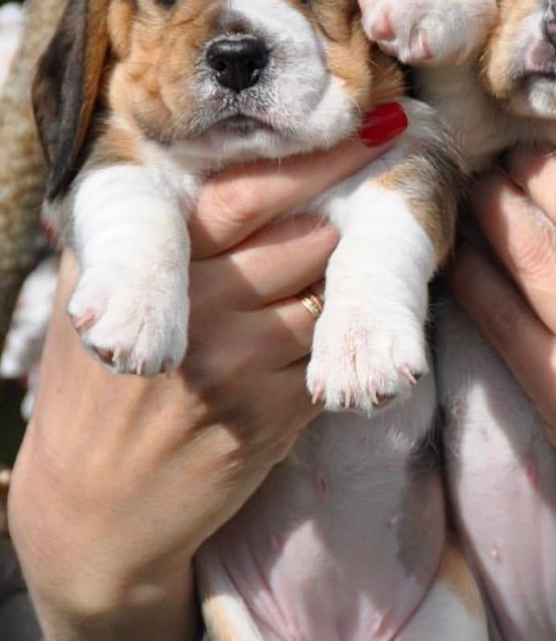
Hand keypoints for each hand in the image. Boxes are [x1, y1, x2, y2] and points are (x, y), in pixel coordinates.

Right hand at [8, 123, 402, 640]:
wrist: (93, 513)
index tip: (381, 126)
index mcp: (148, 264)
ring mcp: (236, 365)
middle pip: (306, 240)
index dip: (322, 159)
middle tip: (384, 189)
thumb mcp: (86, 305)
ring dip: (345, 281)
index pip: (248, 194)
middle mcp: (194, 309)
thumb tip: (188, 162)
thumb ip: (136, 240)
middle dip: (346, 216)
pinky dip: (334, 339)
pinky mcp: (271, 415)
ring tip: (347, 266)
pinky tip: (325, 333)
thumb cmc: (94, 392)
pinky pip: (327, 354)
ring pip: (328, 296)